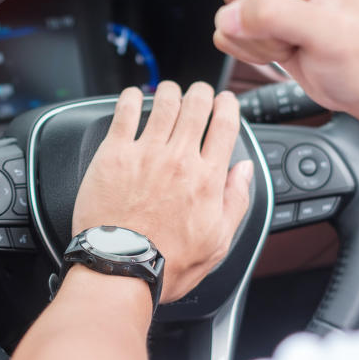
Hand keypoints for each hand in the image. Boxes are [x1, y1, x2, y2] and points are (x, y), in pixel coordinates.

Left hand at [70, 81, 252, 302]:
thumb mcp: (218, 242)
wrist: (121, 269)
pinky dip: (131, 98)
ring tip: (170, 91)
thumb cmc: (166, 263)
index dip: (228, 105)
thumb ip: (235, 202)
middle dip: (201, 92)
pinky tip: (133, 96)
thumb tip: (244, 172)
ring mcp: (145, 153)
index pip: (225, 125)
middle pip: (196, 106)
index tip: (225, 101)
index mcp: (206, 178)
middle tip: (200, 92)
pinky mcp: (114, 154)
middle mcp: (178, 159)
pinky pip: (124, 112)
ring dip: (170, 91)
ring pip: (164, 103)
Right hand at [213, 0, 358, 114]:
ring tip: (297, 40)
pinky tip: (286, 43)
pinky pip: (228, 26)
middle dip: (264, 27)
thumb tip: (230, 15)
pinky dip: (252, 46)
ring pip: (230, 11)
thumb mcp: (328, 37)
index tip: (308, 28)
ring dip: (259, 39)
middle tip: (302, 37)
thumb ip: (276, 17)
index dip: (272, 13)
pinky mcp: (263, 1)